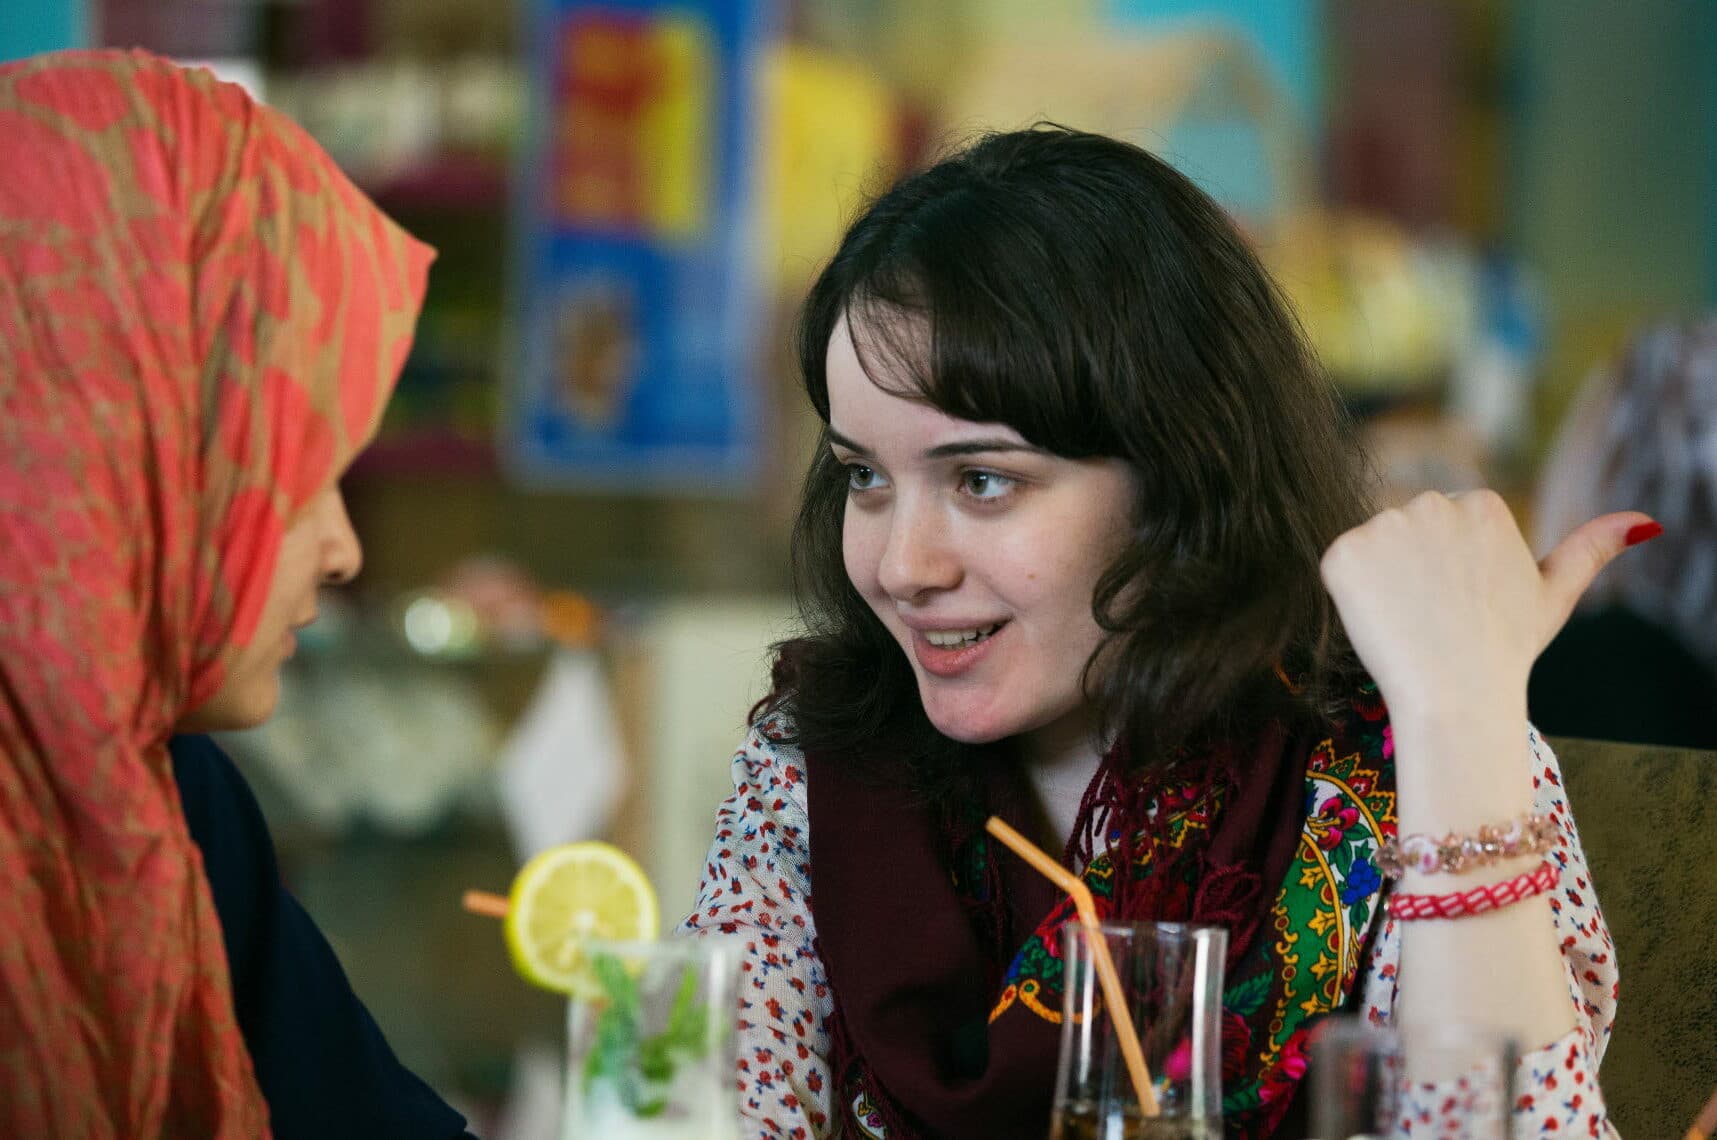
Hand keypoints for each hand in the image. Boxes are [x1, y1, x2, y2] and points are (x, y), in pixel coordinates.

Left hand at [1318, 489, 1656, 719]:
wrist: (1457, 694)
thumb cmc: (1506, 649)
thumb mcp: (1552, 595)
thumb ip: (1590, 549)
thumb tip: (1644, 521)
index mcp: (1480, 502)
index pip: (1444, 525)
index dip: (1447, 570)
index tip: (1463, 603)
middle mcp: (1431, 502)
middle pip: (1406, 532)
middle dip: (1413, 569)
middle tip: (1436, 616)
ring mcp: (1383, 525)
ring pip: (1374, 549)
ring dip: (1382, 580)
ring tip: (1411, 620)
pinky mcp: (1342, 553)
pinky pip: (1340, 568)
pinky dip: (1350, 595)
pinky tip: (1378, 619)